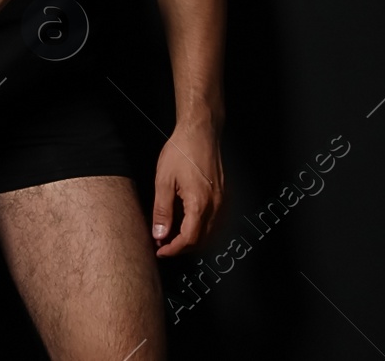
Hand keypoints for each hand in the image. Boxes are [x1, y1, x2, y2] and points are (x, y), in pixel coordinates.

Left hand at [151, 116, 224, 257]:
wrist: (201, 132)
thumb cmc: (182, 151)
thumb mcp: (164, 180)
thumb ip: (162, 210)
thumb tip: (159, 234)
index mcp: (200, 203)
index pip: (189, 239)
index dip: (174, 250)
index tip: (160, 251)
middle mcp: (216, 205)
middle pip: (202, 240)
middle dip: (182, 247)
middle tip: (162, 243)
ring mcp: (222, 201)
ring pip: (210, 233)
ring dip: (192, 240)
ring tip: (171, 235)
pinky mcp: (224, 196)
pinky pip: (215, 222)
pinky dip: (201, 229)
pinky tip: (187, 223)